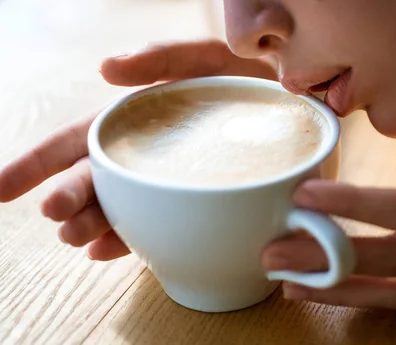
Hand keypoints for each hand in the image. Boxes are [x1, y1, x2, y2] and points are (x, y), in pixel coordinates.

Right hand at [0, 40, 275, 260]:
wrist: (304, 107)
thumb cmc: (256, 75)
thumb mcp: (211, 56)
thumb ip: (165, 56)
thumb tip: (106, 67)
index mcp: (144, 118)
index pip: (81, 139)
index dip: (39, 162)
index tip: (1, 189)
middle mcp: (152, 152)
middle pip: (98, 178)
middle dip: (71, 197)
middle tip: (58, 216)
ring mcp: (174, 181)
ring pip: (123, 206)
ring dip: (97, 223)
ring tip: (79, 237)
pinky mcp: (201, 204)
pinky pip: (161, 226)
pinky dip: (134, 238)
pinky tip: (110, 249)